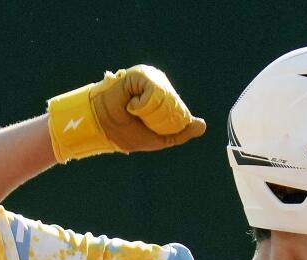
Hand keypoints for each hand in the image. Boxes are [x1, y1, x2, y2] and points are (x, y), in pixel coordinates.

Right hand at [47, 65, 205, 160]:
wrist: (104, 128)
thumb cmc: (127, 133)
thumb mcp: (160, 138)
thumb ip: (181, 132)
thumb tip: (202, 124)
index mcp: (161, 97)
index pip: (177, 108)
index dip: (170, 120)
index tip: (150, 126)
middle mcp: (156, 85)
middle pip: (174, 102)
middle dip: (161, 117)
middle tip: (142, 119)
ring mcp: (148, 78)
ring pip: (165, 97)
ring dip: (151, 111)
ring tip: (136, 113)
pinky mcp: (139, 75)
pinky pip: (154, 90)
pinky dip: (144, 104)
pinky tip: (132, 106)